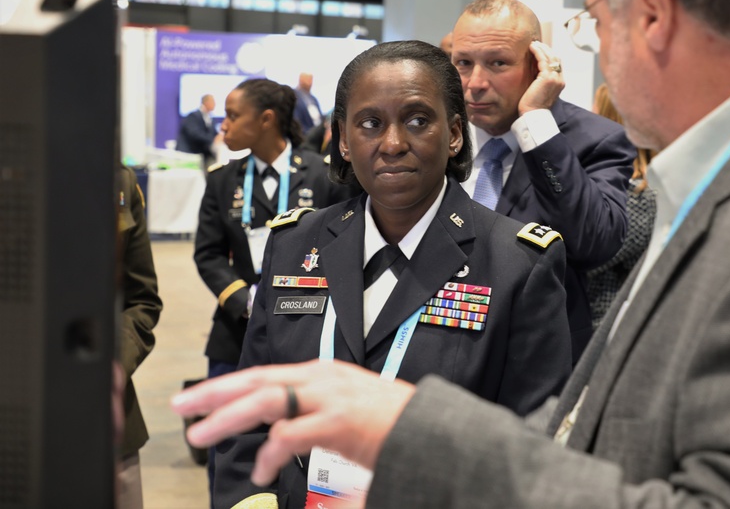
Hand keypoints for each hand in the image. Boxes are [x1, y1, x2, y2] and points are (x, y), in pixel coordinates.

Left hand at [171, 360, 414, 486]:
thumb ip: (312, 419)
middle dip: (214, 393)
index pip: (263, 374)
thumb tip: (280, 438)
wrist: (431, 429)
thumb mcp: (346, 412)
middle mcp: (321, 378)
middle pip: (255, 380)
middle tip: (180, 406)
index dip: (226, 385)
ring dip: (228, 417)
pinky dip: (269, 454)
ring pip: (265, 399)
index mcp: (322, 374)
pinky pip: (289, 435)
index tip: (197, 398)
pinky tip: (262, 472)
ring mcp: (329, 397)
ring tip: (200, 434)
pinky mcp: (337, 422)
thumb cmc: (392, 425)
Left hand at [518, 41, 564, 115]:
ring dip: (542, 48)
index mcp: (560, 83)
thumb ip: (541, 80)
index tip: (541, 49)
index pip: (557, 64)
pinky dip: (538, 52)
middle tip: (537, 43)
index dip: (549, 55)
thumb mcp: (540, 90)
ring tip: (533, 43)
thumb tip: (535, 70)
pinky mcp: (547, 77)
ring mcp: (555, 78)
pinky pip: (543, 60)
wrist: (533, 115)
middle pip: (556, 58)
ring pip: (550, 57)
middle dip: (546, 49)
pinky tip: (532, 48)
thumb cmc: (533, 106)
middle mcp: (560, 79)